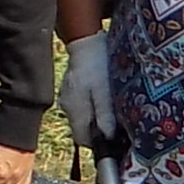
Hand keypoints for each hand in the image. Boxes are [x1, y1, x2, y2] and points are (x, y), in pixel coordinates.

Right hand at [58, 32, 116, 153]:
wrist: (86, 41)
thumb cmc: (97, 64)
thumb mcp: (105, 90)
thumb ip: (105, 114)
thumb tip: (107, 137)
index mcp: (75, 109)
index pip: (83, 139)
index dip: (99, 143)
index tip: (113, 138)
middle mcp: (67, 107)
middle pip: (82, 130)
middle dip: (98, 130)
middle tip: (117, 123)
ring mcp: (67, 98)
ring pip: (82, 118)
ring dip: (96, 118)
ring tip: (111, 107)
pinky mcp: (70, 91)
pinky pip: (81, 106)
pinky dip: (92, 106)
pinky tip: (102, 96)